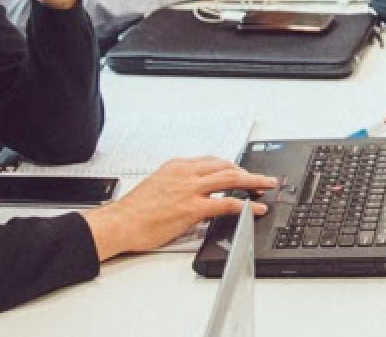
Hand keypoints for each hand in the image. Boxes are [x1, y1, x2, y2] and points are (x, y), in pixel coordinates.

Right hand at [81, 157, 276, 259]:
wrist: (119, 223)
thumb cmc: (134, 211)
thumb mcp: (159, 185)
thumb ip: (181, 185)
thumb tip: (199, 193)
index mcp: (177, 166)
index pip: (213, 161)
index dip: (232, 167)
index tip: (242, 173)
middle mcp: (185, 173)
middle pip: (226, 167)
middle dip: (248, 172)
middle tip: (263, 179)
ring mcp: (190, 189)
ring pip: (231, 180)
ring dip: (253, 182)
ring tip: (266, 187)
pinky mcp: (192, 208)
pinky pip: (227, 204)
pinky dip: (245, 206)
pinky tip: (255, 208)